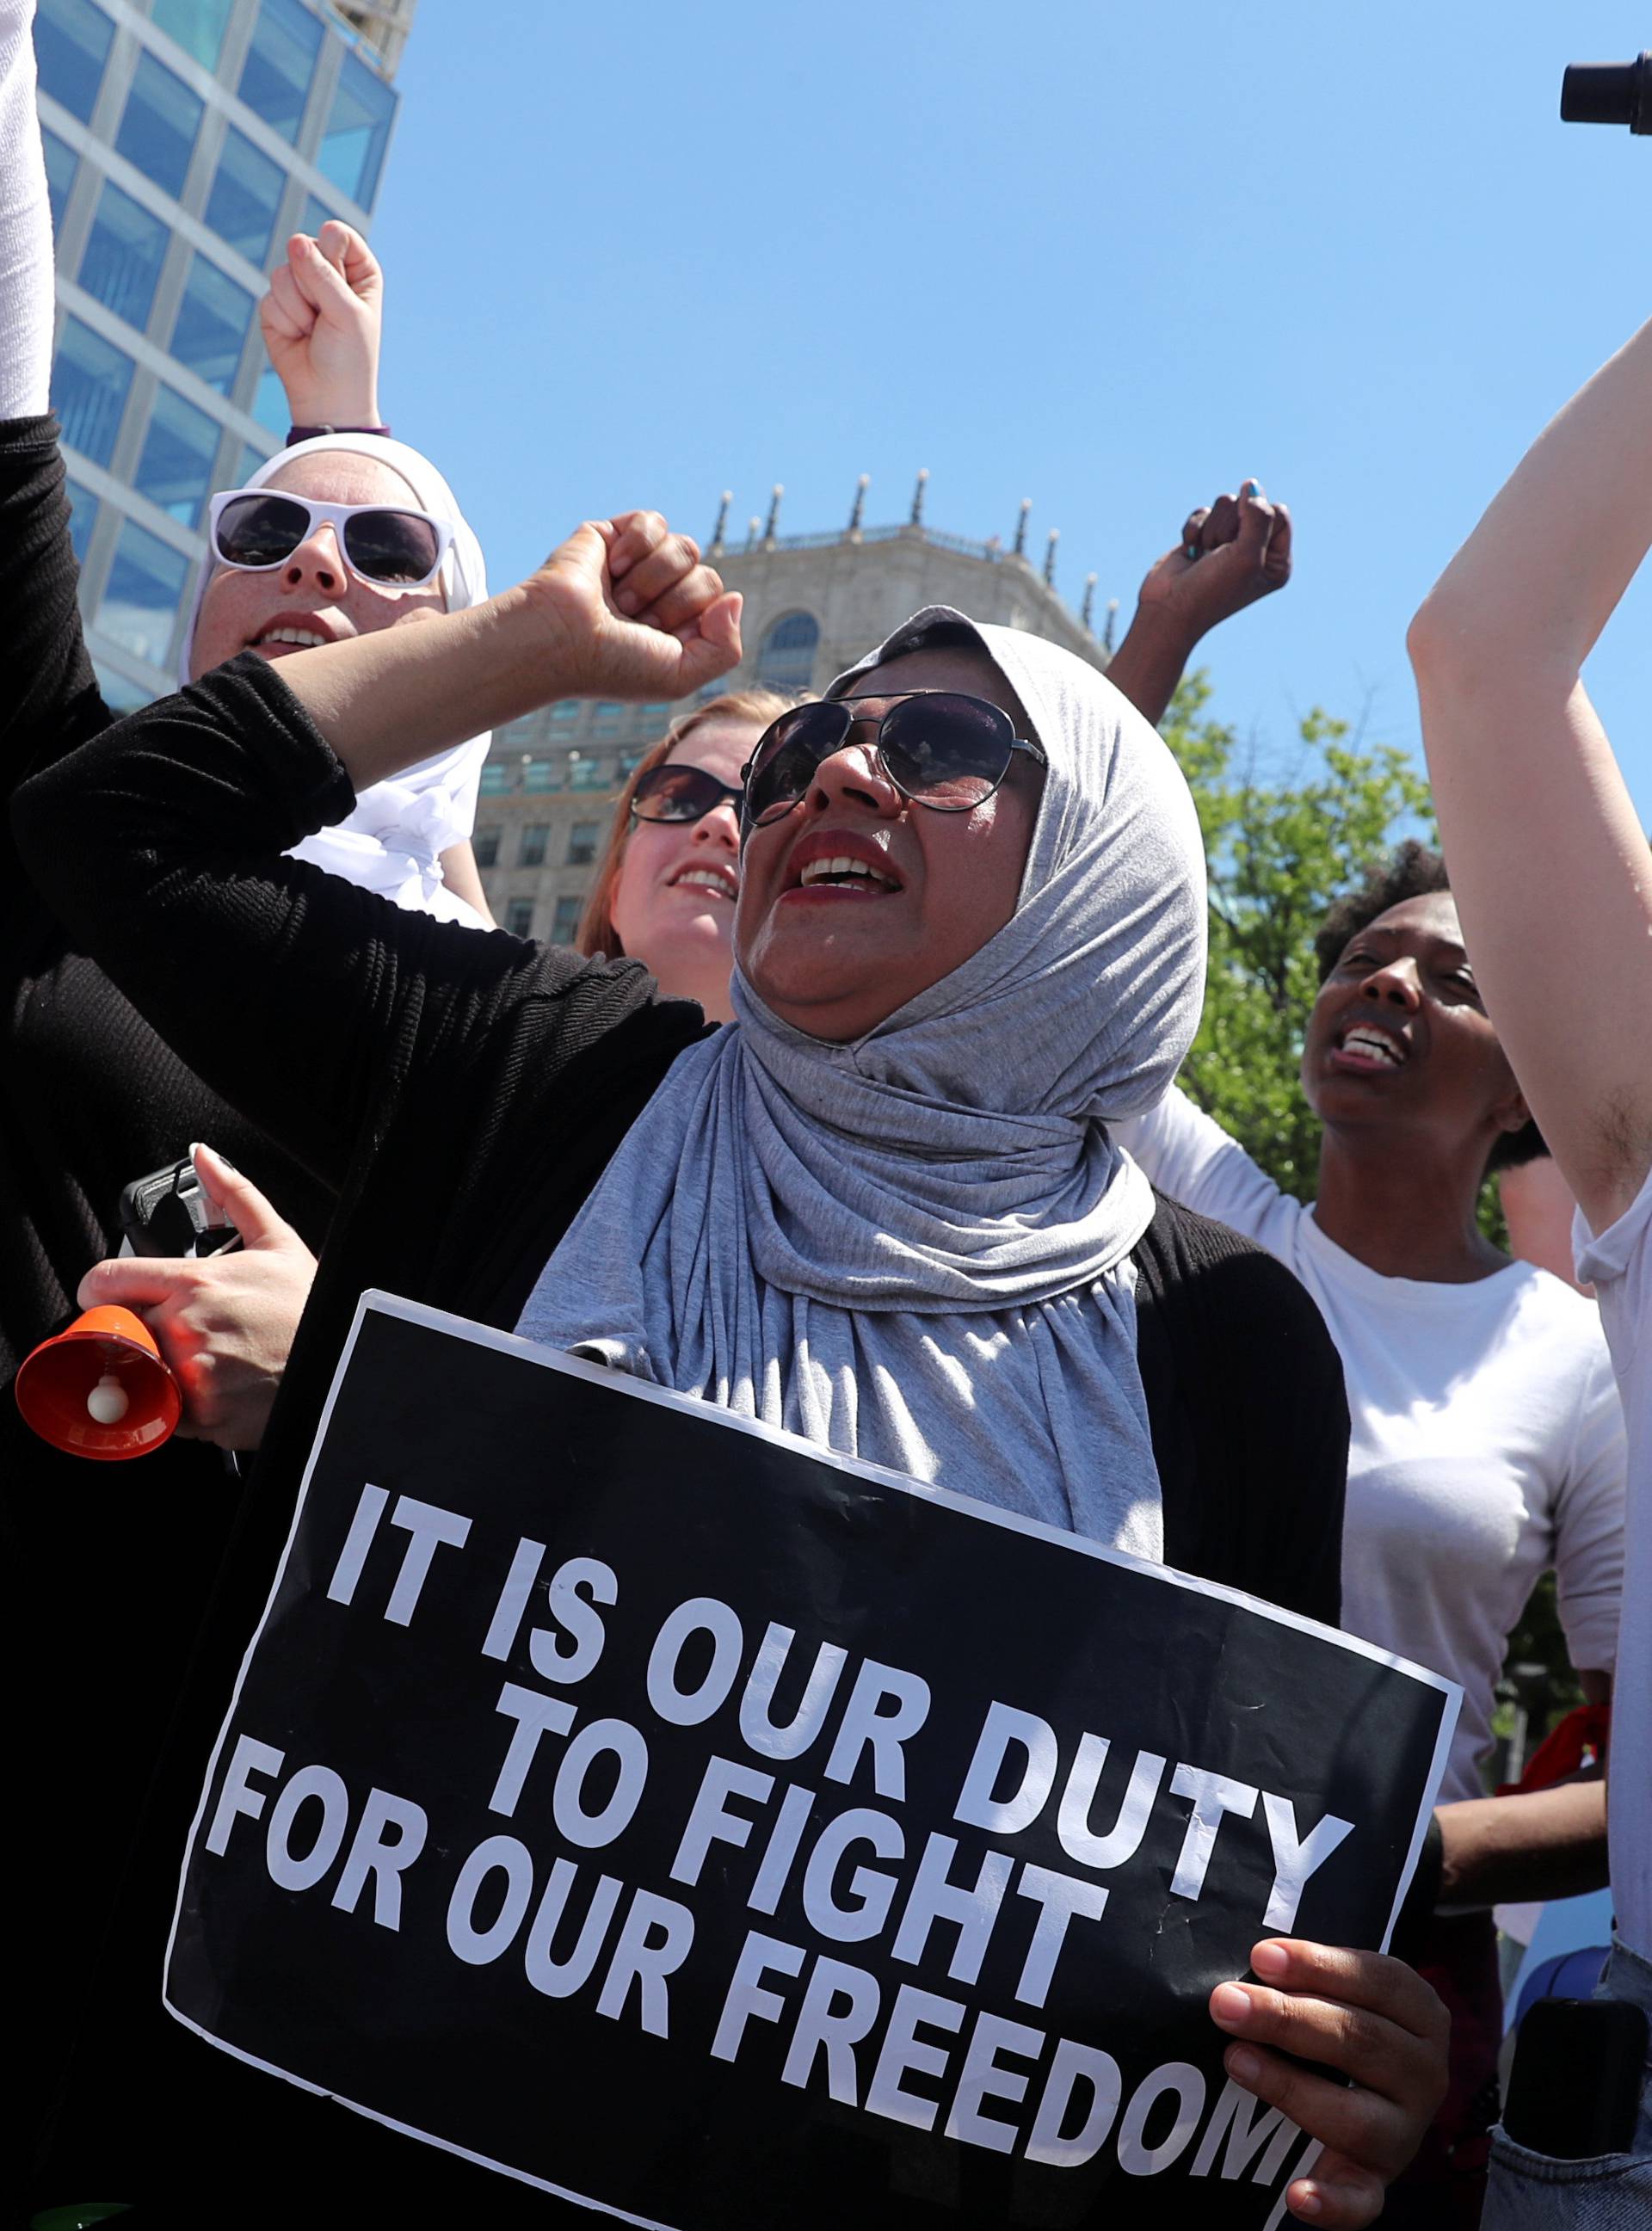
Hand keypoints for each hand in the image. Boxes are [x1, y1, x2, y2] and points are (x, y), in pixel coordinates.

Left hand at [76, 1144, 317, 1450]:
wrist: (346, 1364)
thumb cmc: (310, 1307)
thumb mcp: (277, 1241)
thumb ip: (234, 1194)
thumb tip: (204, 1156)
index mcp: (194, 1282)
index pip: (105, 1282)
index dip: (99, 1292)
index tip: (107, 1301)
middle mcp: (186, 1327)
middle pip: (120, 1330)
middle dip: (140, 1332)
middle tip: (174, 1336)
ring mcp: (191, 1374)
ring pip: (139, 1372)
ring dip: (157, 1371)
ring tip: (199, 1366)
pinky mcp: (202, 1415)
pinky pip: (163, 1414)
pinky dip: (178, 1408)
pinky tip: (212, 1392)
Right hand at [259, 223, 382, 428]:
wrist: (327, 399)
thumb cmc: (349, 358)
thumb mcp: (346, 313)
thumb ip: (322, 274)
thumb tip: (294, 240)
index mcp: (357, 270)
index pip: (336, 234)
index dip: (334, 255)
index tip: (344, 289)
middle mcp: (329, 274)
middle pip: (305, 248)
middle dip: (314, 286)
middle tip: (328, 317)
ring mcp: (300, 288)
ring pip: (283, 272)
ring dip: (299, 308)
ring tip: (314, 331)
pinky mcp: (276, 306)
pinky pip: (269, 296)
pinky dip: (284, 321)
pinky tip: (298, 338)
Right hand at [524, 510, 742, 702]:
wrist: (559, 638)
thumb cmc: (613, 665)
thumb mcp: (681, 676)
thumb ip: (726, 649)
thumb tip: (735, 598)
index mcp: (679, 629)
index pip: (719, 604)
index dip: (693, 619)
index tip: (656, 637)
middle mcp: (662, 596)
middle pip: (707, 576)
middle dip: (673, 601)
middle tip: (633, 619)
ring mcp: (640, 565)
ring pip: (685, 548)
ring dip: (653, 578)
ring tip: (619, 599)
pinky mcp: (615, 535)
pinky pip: (654, 522)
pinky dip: (637, 544)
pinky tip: (614, 566)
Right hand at [1135, 480, 1291, 647]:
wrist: (1168, 609)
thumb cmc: (1211, 590)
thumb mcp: (1246, 555)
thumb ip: (1257, 516)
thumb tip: (1251, 484)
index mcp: (1276, 561)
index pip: (1278, 513)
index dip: (1257, 521)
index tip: (1240, 547)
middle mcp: (1255, 550)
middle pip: (1251, 504)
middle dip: (1230, 526)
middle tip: (1219, 554)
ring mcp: (1228, 544)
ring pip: (1226, 504)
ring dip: (1211, 528)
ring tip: (1205, 555)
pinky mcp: (1203, 537)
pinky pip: (1204, 511)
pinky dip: (1194, 529)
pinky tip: (1190, 552)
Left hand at [1210, 1937, 1448, 2225]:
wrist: (1378, 2091)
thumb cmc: (1348, 2021)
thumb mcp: (1347, 1990)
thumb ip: (1311, 1978)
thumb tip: (1255, 1962)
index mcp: (1421, 2014)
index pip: (1377, 1981)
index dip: (1318, 1966)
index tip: (1261, 1958)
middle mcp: (1423, 2074)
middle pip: (1360, 2041)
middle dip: (1287, 2018)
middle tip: (1226, 2003)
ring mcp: (1404, 2132)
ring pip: (1354, 2115)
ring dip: (1289, 2086)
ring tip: (1236, 2061)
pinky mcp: (1378, 2180)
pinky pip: (1362, 2200)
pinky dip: (1333, 2203)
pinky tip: (1298, 2196)